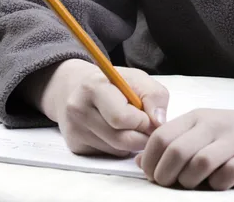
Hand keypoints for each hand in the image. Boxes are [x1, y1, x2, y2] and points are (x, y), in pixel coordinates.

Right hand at [23, 59, 168, 156]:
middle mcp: (79, 109)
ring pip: (116, 150)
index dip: (143, 120)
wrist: (79, 88)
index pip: (122, 117)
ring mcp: (75, 130)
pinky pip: (108, 155)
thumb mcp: (137, 78)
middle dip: (141, 136)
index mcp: (93, 87)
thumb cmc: (114, 83)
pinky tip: (117, 131)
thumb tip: (159, 122)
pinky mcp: (76, 146)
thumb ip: (154, 95)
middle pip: (120, 139)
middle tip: (147, 127)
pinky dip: (120, 147)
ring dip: (132, 142)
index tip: (149, 116)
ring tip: (132, 125)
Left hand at [136, 105, 233, 189]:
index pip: (161, 136)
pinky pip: (227, 175)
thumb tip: (140, 160)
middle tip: (168, 185)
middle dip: (165, 175)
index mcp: (197, 117)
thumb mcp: (204, 129)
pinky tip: (219, 184)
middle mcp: (213, 125)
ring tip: (193, 185)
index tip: (152, 176)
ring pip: (199, 164)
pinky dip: (218, 185)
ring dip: (190, 182)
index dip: (150, 161)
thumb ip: (174, 141)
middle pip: (176, 151)